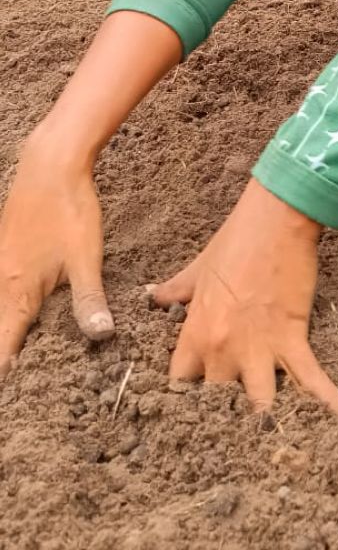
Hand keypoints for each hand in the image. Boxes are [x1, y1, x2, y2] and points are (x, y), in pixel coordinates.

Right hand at [0, 143, 113, 379]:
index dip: (4, 373)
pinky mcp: (6, 251)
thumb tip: (99, 337)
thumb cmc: (68, 210)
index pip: (2, 347)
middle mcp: (0, 283)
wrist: (49, 165)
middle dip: (6, 356)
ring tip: (19, 354)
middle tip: (19, 385)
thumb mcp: (86, 258)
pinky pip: (3, 290)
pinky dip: (11, 308)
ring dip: (9, 332)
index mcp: (16, 293)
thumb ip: (89, 300)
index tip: (9, 400)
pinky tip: (26, 311)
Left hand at [150, 179, 337, 413]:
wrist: (276, 220)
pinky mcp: (293, 339)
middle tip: (234, 428)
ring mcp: (259, 348)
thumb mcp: (198, 268)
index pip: (181, 383)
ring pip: (259, 406)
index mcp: (197, 332)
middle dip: (225, 416)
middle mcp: (223, 349)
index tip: (195, 402)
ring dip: (267, 421)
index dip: (188, 395)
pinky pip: (309, 380)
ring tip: (275, 440)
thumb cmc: (236, 240)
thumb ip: (174, 290)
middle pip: (218, 404)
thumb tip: (152, 297)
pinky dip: (325, 401)